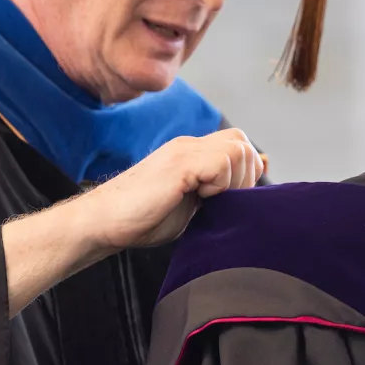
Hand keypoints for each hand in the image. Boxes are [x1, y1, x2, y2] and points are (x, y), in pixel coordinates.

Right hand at [0, 128, 263, 314]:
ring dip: (234, 180)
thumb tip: (260, 166)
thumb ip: (222, 186)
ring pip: (238, 149)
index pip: (237, 142)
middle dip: (245, 175)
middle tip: (223, 201)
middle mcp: (189, 146)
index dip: (245, 169)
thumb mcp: (194, 203)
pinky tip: (199, 197)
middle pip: (242, 141)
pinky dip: (220, 183)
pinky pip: (221, 162)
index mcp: (192, 153)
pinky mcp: (178, 164)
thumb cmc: (144, 218)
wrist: (103, 223)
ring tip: (209, 200)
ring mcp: (183, 151)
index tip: (234, 197)